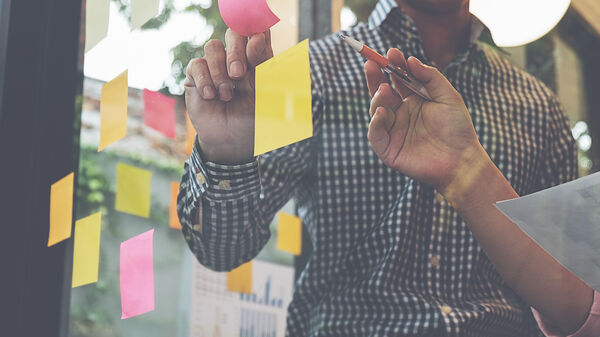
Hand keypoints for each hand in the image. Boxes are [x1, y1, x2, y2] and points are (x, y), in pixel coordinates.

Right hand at [184, 29, 273, 163]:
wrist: (231, 139)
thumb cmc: (251, 116)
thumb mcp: (261, 91)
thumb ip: (260, 63)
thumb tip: (257, 37)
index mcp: (256, 58)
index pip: (257, 32)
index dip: (256, 29)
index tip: (258, 37)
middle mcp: (235, 57)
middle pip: (233, 33)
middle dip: (235, 51)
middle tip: (238, 74)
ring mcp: (215, 65)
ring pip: (212, 47)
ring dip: (220, 72)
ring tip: (226, 95)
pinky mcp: (196, 76)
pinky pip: (197, 64)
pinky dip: (205, 80)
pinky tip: (210, 96)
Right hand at [364, 51, 489, 193]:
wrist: (462, 160)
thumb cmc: (457, 128)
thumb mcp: (448, 95)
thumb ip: (430, 76)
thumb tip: (410, 59)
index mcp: (413, 101)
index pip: (396, 80)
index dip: (392, 66)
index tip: (391, 53)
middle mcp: (400, 114)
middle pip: (380, 92)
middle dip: (374, 77)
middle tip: (371, 62)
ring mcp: (393, 131)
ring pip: (376, 110)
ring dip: (377, 98)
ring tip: (384, 90)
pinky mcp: (388, 150)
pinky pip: (375, 134)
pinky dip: (375, 122)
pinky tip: (382, 112)